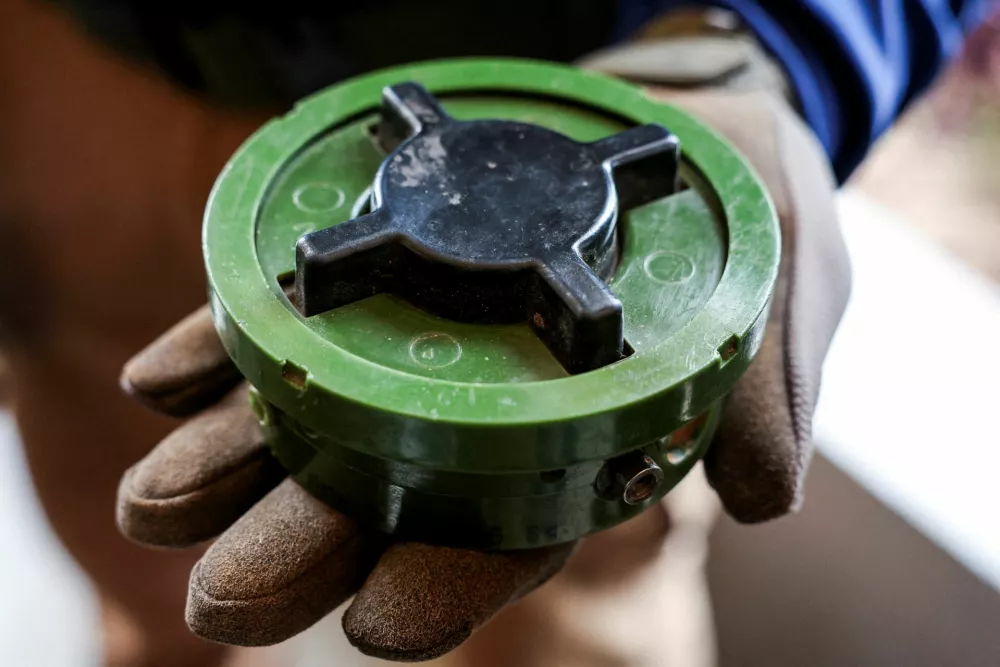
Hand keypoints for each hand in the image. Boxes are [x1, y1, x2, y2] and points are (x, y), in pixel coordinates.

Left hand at [116, 87, 848, 662]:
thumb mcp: (791, 281)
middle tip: (223, 600)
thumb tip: (764, 494)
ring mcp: (423, 342)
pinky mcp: (380, 274)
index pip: (514, 533)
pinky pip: (291, 316)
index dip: (451, 582)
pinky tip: (161, 382)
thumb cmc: (739, 208)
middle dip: (306, 548)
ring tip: (156, 504)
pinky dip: (225, 350)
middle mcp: (488, 409)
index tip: (381, 622)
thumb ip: (767, 387)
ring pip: (318, 418)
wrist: (680, 122)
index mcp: (582, 441)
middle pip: (390, 495)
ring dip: (236, 461)